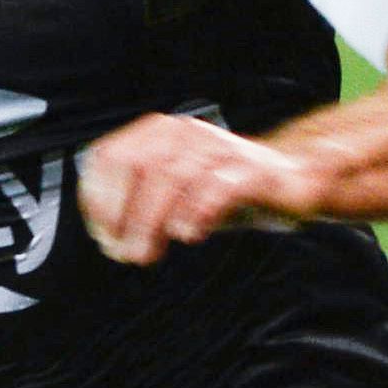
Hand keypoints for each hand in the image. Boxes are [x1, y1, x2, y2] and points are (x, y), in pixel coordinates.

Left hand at [74, 115, 315, 265]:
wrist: (290, 178)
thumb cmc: (220, 190)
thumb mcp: (171, 195)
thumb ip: (134, 210)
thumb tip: (108, 240)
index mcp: (159, 134)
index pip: (109, 157)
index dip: (97, 199)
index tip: (104, 235)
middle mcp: (187, 134)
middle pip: (139, 167)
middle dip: (123, 214)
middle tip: (126, 252)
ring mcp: (221, 150)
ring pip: (173, 177)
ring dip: (151, 221)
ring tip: (145, 253)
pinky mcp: (253, 172)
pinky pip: (219, 186)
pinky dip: (196, 212)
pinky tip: (188, 235)